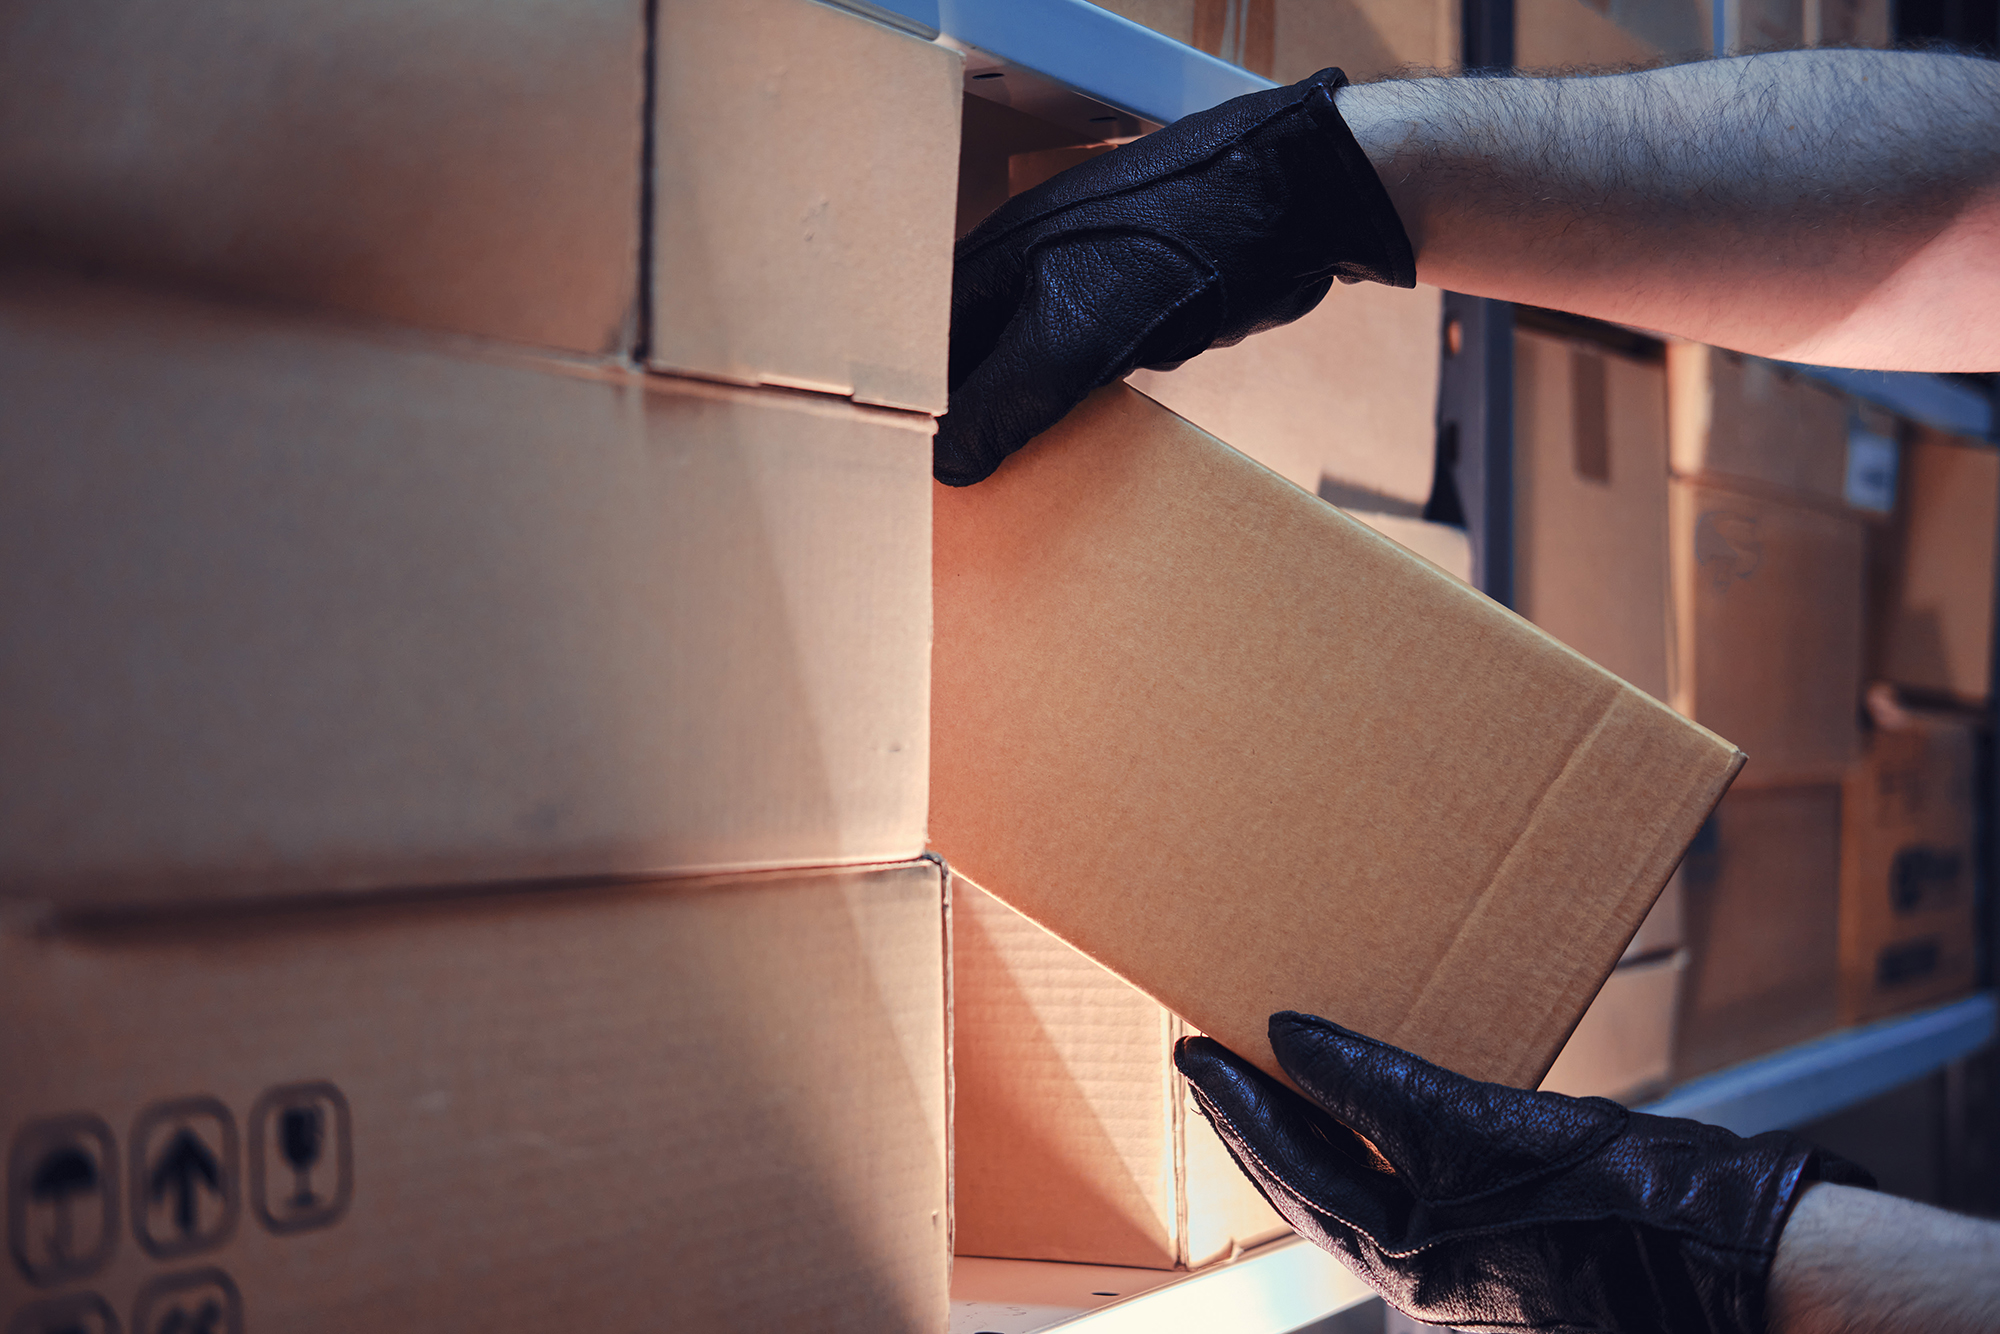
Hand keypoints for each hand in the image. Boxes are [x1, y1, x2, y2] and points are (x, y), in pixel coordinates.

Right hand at [937, 67, 1413, 486]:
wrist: (1293, 204)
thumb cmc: (1180, 242)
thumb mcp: (1076, 327)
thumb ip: (1005, 395)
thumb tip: (946, 465)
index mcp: (987, 263)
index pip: (914, 348)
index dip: (903, 409)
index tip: (898, 474)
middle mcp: (1019, 275)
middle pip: (961, 364)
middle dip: (953, 428)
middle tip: (945, 502)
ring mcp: (1073, 295)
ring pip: (1017, 375)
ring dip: (1009, 430)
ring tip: (993, 496)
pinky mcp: (1125, 319)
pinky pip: (1072, 383)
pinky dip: (1064, 422)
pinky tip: (1062, 465)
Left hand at [1176, 1012, 1873, 1333]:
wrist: (1740, 1263)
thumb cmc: (1623, 1202)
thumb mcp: (1485, 1129)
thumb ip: (1381, 1086)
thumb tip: (1288, 1037)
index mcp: (1405, 1259)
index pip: (1292, 1170)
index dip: (1238, 1106)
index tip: (1194, 1051)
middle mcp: (1421, 1274)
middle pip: (1309, 1189)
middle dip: (1256, 1123)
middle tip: (1210, 1061)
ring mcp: (1462, 1263)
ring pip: (1353, 1192)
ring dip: (1308, 1132)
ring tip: (1273, 1074)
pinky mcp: (1503, 1242)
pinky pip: (1406, 1186)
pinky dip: (1371, 1140)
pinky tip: (1374, 1104)